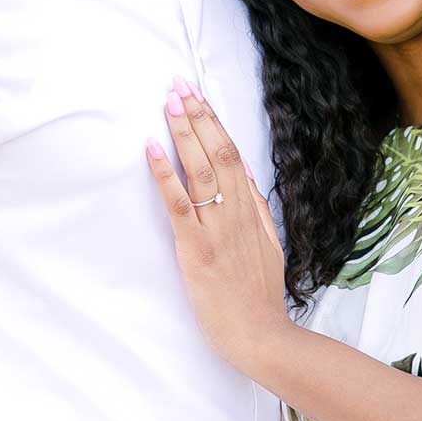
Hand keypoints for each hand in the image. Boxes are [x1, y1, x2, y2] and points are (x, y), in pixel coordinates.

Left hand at [146, 76, 292, 374]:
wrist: (261, 336)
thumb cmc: (259, 298)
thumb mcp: (270, 245)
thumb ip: (257, 208)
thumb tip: (244, 170)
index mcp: (251, 211)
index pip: (232, 153)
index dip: (213, 122)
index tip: (197, 95)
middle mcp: (236, 212)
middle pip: (217, 152)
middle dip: (196, 115)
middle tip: (177, 84)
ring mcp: (217, 229)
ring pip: (201, 169)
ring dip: (183, 132)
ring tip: (167, 102)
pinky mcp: (197, 248)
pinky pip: (179, 203)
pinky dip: (164, 172)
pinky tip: (152, 147)